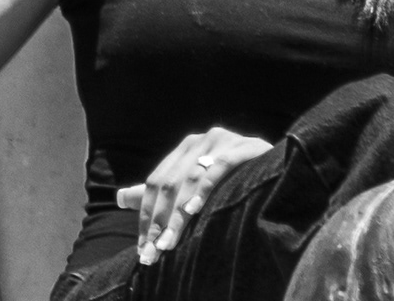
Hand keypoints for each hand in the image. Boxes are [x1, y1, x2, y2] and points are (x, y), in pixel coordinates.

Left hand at [131, 125, 273, 263]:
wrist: (275, 170)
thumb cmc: (230, 182)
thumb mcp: (190, 185)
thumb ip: (158, 192)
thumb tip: (118, 198)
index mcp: (186, 148)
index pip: (156, 182)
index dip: (147, 216)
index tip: (143, 249)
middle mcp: (201, 140)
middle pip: (169, 183)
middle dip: (159, 222)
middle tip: (153, 253)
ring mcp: (222, 140)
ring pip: (189, 180)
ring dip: (177, 216)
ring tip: (169, 244)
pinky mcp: (242, 146)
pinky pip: (218, 168)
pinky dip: (204, 189)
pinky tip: (195, 211)